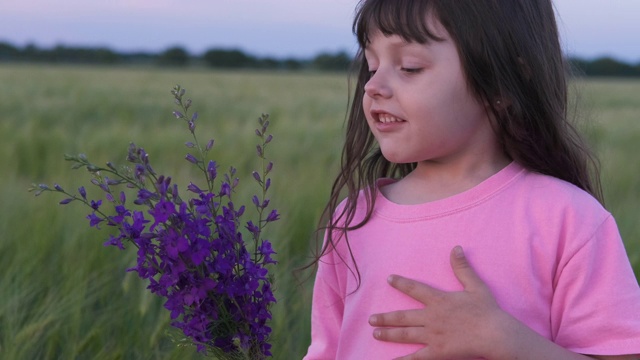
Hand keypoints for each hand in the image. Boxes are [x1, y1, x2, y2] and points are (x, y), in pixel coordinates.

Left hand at [368, 246, 506, 359]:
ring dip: (389, 334)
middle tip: (371, 318)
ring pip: (406, 335)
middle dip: (386, 317)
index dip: (401, 283)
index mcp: (439, 300)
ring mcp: (433, 336)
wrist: (495, 334)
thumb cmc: (487, 311)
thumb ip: (462, 268)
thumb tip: (456, 248)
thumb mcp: (475, 285)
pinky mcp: (438, 351)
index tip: (389, 279)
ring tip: (375, 333)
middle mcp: (432, 317)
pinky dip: (404, 359)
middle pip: (403, 316)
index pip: (415, 289)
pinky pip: (417, 357)